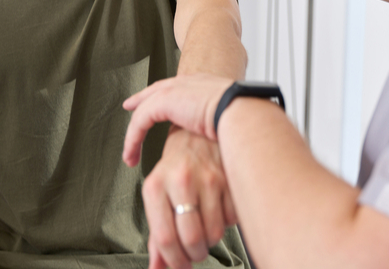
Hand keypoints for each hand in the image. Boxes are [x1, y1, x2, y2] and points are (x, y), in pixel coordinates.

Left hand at [123, 73, 233, 166]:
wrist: (241, 111)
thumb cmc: (243, 120)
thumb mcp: (230, 122)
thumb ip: (219, 129)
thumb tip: (223, 145)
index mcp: (205, 86)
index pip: (178, 88)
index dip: (164, 95)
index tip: (154, 100)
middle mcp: (189, 83)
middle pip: (157, 90)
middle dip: (141, 99)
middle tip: (130, 105)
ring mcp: (176, 90)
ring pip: (145, 110)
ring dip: (135, 135)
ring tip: (130, 155)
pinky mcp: (165, 101)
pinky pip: (141, 121)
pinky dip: (133, 139)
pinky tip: (132, 154)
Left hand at [143, 127, 237, 268]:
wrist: (196, 133)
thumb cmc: (174, 168)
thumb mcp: (157, 196)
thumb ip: (157, 234)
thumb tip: (157, 268)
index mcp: (155, 186)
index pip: (165, 238)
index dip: (174, 261)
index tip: (180, 267)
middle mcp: (181, 179)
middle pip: (191, 239)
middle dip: (194, 255)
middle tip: (194, 253)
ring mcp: (209, 177)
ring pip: (215, 233)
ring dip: (211, 242)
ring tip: (205, 230)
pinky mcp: (231, 178)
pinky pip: (232, 219)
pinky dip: (227, 223)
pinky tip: (218, 212)